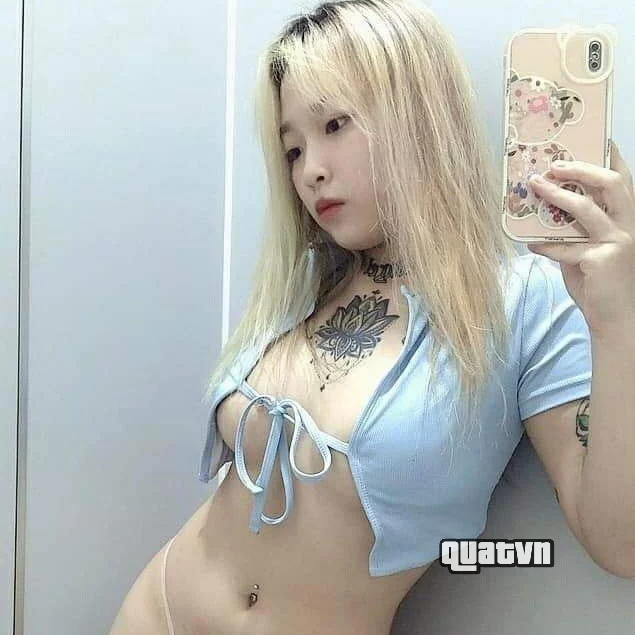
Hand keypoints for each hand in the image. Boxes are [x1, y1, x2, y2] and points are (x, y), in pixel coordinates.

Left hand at [526, 140, 634, 339]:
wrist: (616, 319)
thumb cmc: (601, 283)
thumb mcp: (589, 252)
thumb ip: (575, 233)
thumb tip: (546, 216)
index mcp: (628, 220)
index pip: (623, 181)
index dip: (612, 158)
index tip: (597, 139)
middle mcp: (629, 226)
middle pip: (611, 184)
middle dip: (582, 169)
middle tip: (554, 164)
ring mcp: (618, 242)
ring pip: (586, 208)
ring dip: (556, 195)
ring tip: (534, 185)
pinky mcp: (603, 260)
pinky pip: (566, 247)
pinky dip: (545, 244)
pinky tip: (529, 242)